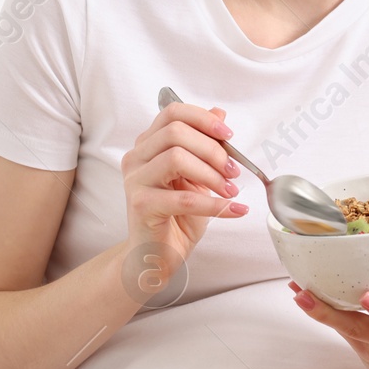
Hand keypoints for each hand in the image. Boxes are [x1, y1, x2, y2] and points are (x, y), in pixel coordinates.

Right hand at [121, 101, 247, 275]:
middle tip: (232, 171)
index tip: (229, 136)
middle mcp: (136, 158)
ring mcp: (135, 181)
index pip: (173, 113)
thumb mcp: (197, 176)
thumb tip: (219, 114)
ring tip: (230, 191)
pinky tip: (233, 209)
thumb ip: (204, 145)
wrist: (156, 255)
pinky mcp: (141, 205)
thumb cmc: (176, 216)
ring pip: (176, 158)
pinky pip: (184, 198)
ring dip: (212, 174)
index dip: (203, 119)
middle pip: (176, 132)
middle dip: (212, 150)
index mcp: (148, 145)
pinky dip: (215, 204)